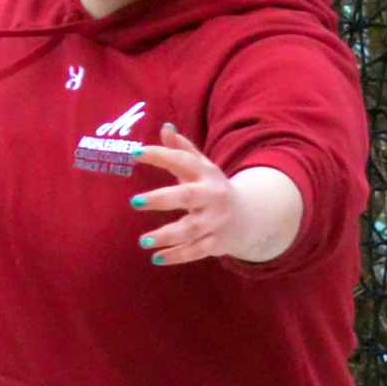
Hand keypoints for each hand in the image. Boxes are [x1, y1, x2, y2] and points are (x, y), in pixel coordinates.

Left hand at [129, 123, 249, 264]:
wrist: (251, 215)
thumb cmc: (212, 188)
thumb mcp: (201, 167)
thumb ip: (181, 149)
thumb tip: (165, 127)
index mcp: (206, 174)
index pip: (182, 161)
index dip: (160, 155)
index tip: (135, 153)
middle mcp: (212, 196)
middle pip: (187, 196)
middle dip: (162, 199)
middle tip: (135, 202)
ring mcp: (215, 221)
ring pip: (191, 229)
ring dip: (167, 235)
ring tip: (143, 241)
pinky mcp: (216, 242)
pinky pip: (196, 251)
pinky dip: (177, 256)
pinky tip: (156, 258)